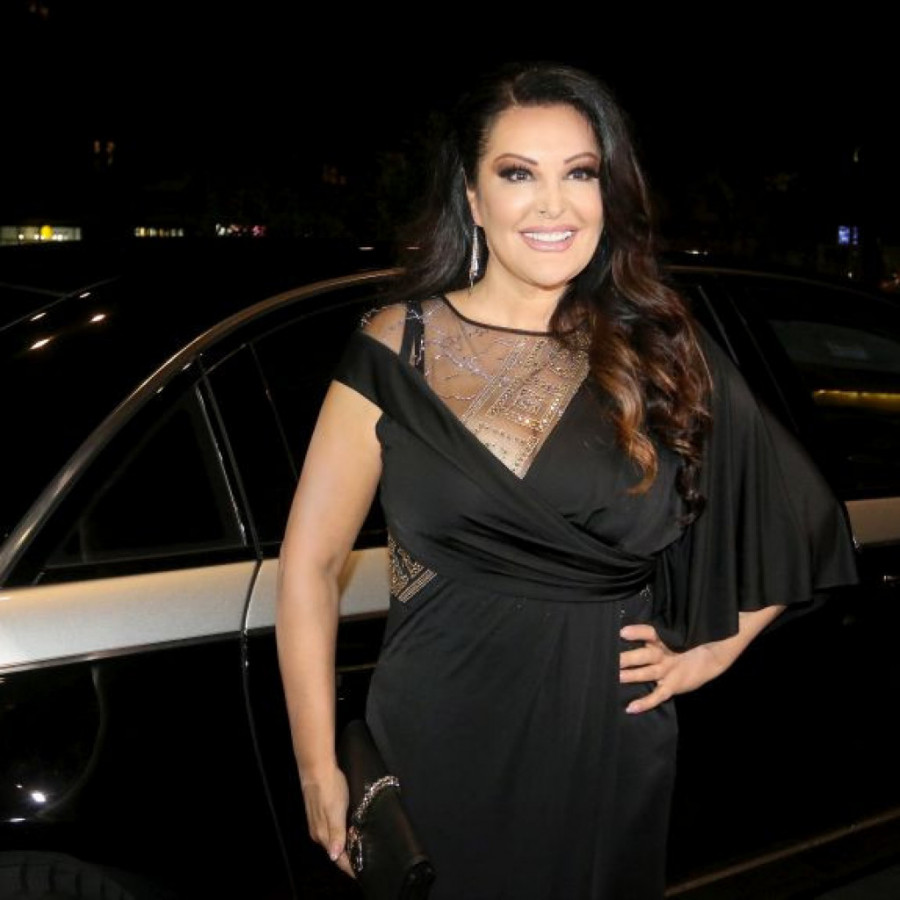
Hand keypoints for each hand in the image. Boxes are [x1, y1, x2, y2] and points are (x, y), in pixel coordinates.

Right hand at [300, 766, 354, 877]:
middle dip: (348, 858)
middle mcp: (318, 832)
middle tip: (365, 861)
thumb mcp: (337, 812)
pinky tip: (348, 831)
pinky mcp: (318, 813)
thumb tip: (334, 856)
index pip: (337, 858)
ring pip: (332, 842)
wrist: (317, 768)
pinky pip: (330, 832)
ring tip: (359, 848)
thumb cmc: (330, 789)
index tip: (362, 872)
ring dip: (345, 847)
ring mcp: (317, 823)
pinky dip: (340, 836)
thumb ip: (336, 835)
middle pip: (334, 852)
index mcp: (323, 834)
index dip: (349, 866)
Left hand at [618, 624, 732, 713]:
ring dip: (633, 675)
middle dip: (630, 657)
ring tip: (618, 677)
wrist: (709, 662)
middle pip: (647, 655)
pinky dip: (645, 703)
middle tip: (614, 659)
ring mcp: (669, 672)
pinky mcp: (672, 688)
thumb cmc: (682, 650)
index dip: (637, 632)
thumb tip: (625, 636)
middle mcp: (664, 656)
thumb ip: (651, 639)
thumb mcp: (670, 641)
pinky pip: (657, 696)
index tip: (622, 632)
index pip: (650, 633)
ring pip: (649, 673)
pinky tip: (631, 708)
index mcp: (663, 643)